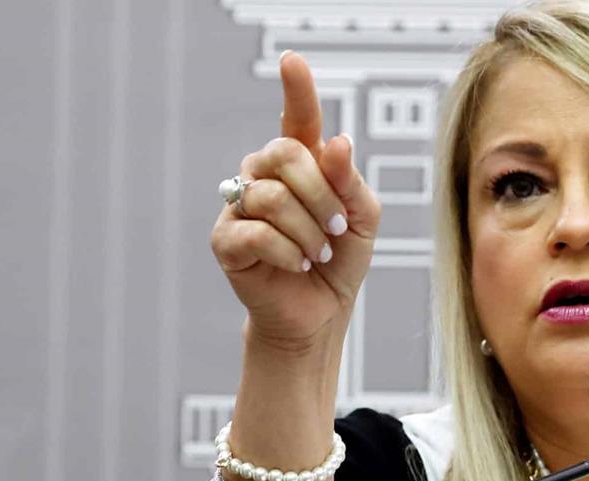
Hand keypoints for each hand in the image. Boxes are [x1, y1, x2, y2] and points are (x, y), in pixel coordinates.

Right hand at [210, 51, 379, 349]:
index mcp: (300, 165)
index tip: (294, 60)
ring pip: (273, 197)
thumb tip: (335, 142)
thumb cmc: (340, 261)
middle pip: (284, 154)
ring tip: (318, 254)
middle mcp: (264, 176)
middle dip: (321, 194)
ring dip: (309, 232)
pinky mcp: (226, 240)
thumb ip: (350, 182)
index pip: (297, 120)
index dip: (297, 90)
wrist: (320, 313)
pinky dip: (289, 253)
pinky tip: (296, 265)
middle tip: (337, 230)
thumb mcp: (363, 220)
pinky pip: (257, 232)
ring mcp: (240, 206)